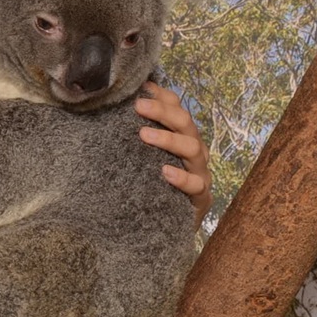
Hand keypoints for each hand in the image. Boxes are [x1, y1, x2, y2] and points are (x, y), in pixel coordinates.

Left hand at [136, 83, 212, 226]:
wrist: (162, 227)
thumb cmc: (151, 184)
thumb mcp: (140, 156)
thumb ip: (134, 132)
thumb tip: (116, 106)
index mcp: (180, 135)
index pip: (177, 108)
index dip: (162, 97)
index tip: (140, 90)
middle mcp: (193, 150)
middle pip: (185, 123)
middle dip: (162, 112)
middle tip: (138, 107)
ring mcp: (200, 173)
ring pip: (192, 149)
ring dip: (168, 140)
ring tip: (144, 135)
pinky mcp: (200, 198)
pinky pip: (196, 185)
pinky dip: (182, 177)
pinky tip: (165, 172)